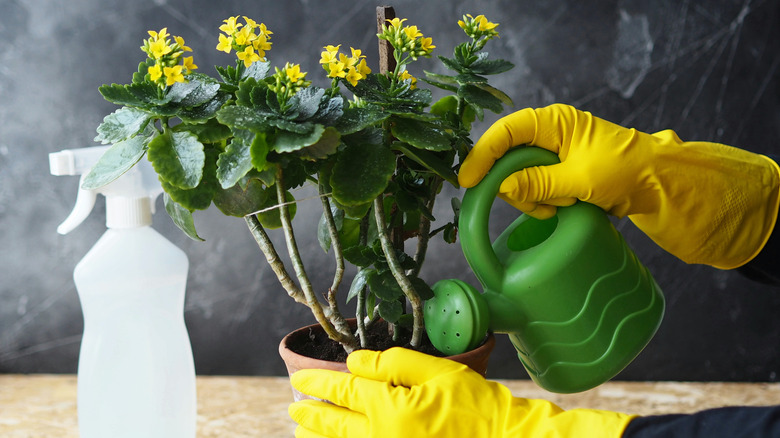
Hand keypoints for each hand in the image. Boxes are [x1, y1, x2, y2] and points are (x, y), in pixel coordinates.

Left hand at [288, 347, 633, 437]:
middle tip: (293, 407)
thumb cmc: (476, 406)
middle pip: (334, 425)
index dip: (316, 383)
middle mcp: (381, 437)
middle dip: (310, 414)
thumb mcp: (437, 371)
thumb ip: (392, 362)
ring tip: (303, 430)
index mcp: (389, 409)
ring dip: (319, 437)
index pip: (342, 391)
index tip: (298, 378)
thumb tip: (355, 360)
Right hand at [458, 103, 779, 268]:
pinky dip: (543, 202)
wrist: (661, 185)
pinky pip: (536, 188)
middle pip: (508, 158)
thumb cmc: (625, 172)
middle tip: (537, 205)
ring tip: (559, 208)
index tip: (467, 182)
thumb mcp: (578, 179)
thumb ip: (536, 182)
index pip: (505, 132)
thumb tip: (501, 187)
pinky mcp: (560, 172)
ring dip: (533, 198)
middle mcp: (550, 134)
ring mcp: (555, 154)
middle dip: (516, 185)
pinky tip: (561, 209)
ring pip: (520, 177)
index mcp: (554, 123)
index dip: (482, 155)